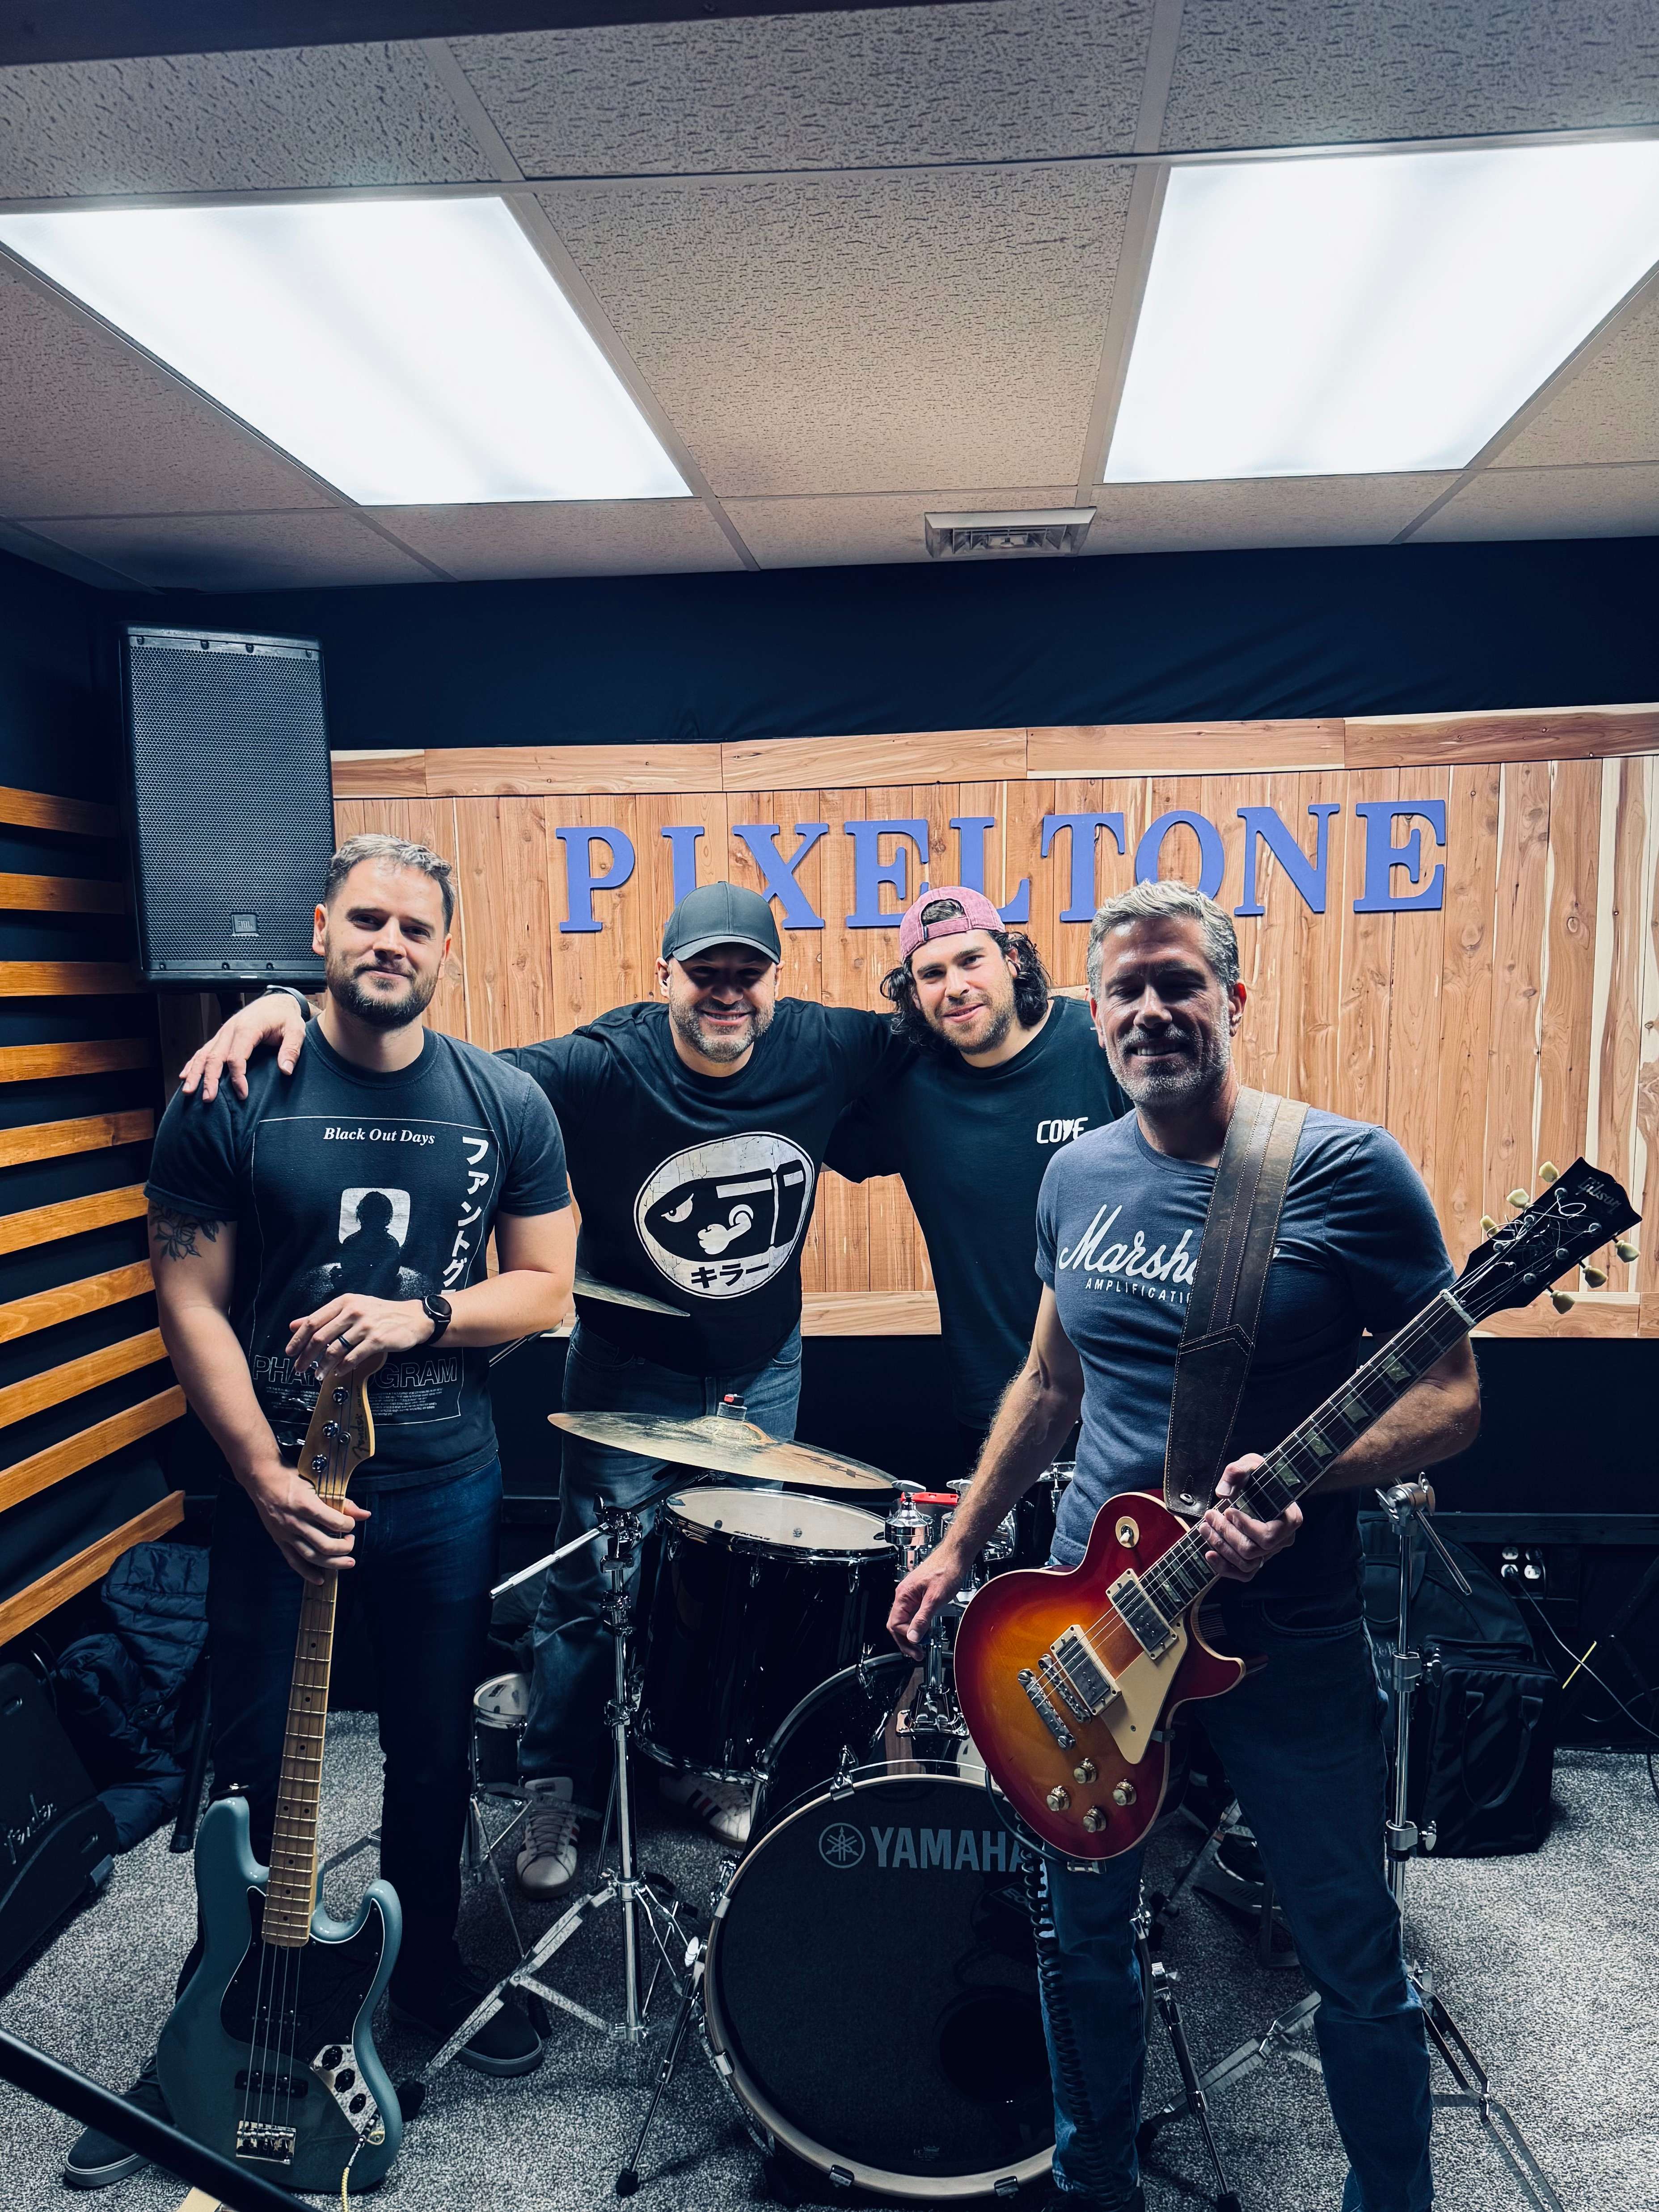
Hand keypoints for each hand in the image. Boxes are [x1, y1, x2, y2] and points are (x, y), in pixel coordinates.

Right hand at [180, 998, 307, 1102]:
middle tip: (207, 1099)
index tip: (243, 1094)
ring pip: (204, 1054)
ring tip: (188, 1091)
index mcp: (247, 1028)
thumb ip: (291, 1049)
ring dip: (195, 1073)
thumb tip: (285, 1070)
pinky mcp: (221, 1036)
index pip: (236, 1056)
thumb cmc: (286, 1017)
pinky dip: (193, 1063)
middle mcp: (230, 1029)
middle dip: (209, 1079)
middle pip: (215, 1057)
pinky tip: (185, 1075)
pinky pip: (203, 1050)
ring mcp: (223, 1033)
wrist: (277, 1002)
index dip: (237, 1077)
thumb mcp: (296, 1030)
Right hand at [246, 1461, 369, 1585]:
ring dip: (332, 1563)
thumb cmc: (292, 1479)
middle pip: (325, 1545)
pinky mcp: (279, 1540)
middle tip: (351, 1542)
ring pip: (311, 1556)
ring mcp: (285, 1533)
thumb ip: (343, 1501)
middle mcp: (295, 1522)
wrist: (262, 1479)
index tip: (351, 1524)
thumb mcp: (318, 1484)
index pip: (335, 1523)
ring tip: (347, 1562)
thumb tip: (365, 1515)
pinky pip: (294, 1561)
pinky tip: (320, 1579)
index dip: (349, 1525)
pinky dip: (307, 1572)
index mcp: (307, 1505)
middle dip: (344, 1548)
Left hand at [286, 1295, 432, 1375]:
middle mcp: (353, 1311)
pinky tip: (337, 1373)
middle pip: (320, 1337)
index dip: (298, 1338)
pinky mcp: (377, 1340)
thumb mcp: (352, 1308)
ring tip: (317, 1375)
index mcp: (344, 1302)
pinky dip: (342, 1368)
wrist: (413, 1317)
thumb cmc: (380, 1313)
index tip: (290, 1352)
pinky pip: (353, 1358)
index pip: (313, 1321)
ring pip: (335, 1350)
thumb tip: (293, 1325)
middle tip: (299, 1368)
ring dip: (322, 1366)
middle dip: (306, 1356)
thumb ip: (323, 1317)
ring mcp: (366, 1326)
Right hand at [888, 1543, 969, 1653]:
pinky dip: (918, 1625)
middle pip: (897, 1624)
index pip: (896, 1624)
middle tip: (917, 1653)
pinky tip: (927, 1630)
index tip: (918, 1647)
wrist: (956, 1555)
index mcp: (904, 1595)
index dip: (906, 1638)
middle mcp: (905, 1595)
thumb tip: (912, 1637)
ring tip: (922, 1645)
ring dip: (912, 1634)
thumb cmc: (946, 1569)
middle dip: (906, 1641)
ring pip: (906, 1620)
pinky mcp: (920, 1595)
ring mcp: (912, 1595)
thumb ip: (922, 1619)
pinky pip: (914, 1614)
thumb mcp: (935, 1598)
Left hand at [1200, 1454, 1302, 1581]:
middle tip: (1210, 1515)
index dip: (1245, 1527)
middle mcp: (1283, 1539)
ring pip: (1246, 1563)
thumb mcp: (1250, 1465)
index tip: (1228, 1510)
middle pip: (1253, 1550)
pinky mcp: (1258, 1559)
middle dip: (1226, 1534)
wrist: (1258, 1486)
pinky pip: (1244, 1574)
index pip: (1268, 1536)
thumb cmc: (1258, 1476)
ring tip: (1204, 1528)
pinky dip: (1224, 1568)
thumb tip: (1222, 1493)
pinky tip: (1209, 1554)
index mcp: (1290, 1519)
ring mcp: (1270, 1552)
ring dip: (1221, 1547)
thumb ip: (1237, 1471)